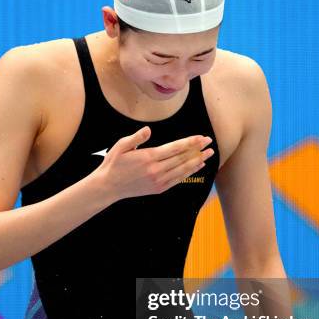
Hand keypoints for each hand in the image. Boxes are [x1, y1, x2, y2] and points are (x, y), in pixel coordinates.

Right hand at [95, 126, 214, 200]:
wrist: (109, 187)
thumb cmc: (114, 164)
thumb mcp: (121, 146)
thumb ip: (136, 137)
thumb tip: (148, 130)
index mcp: (149, 157)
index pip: (175, 148)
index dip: (190, 142)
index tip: (202, 138)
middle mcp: (156, 170)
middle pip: (182, 158)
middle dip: (198, 150)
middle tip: (210, 143)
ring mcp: (158, 181)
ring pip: (183, 169)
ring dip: (197, 161)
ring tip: (209, 154)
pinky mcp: (158, 188)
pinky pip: (178, 179)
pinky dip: (189, 172)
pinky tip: (197, 167)